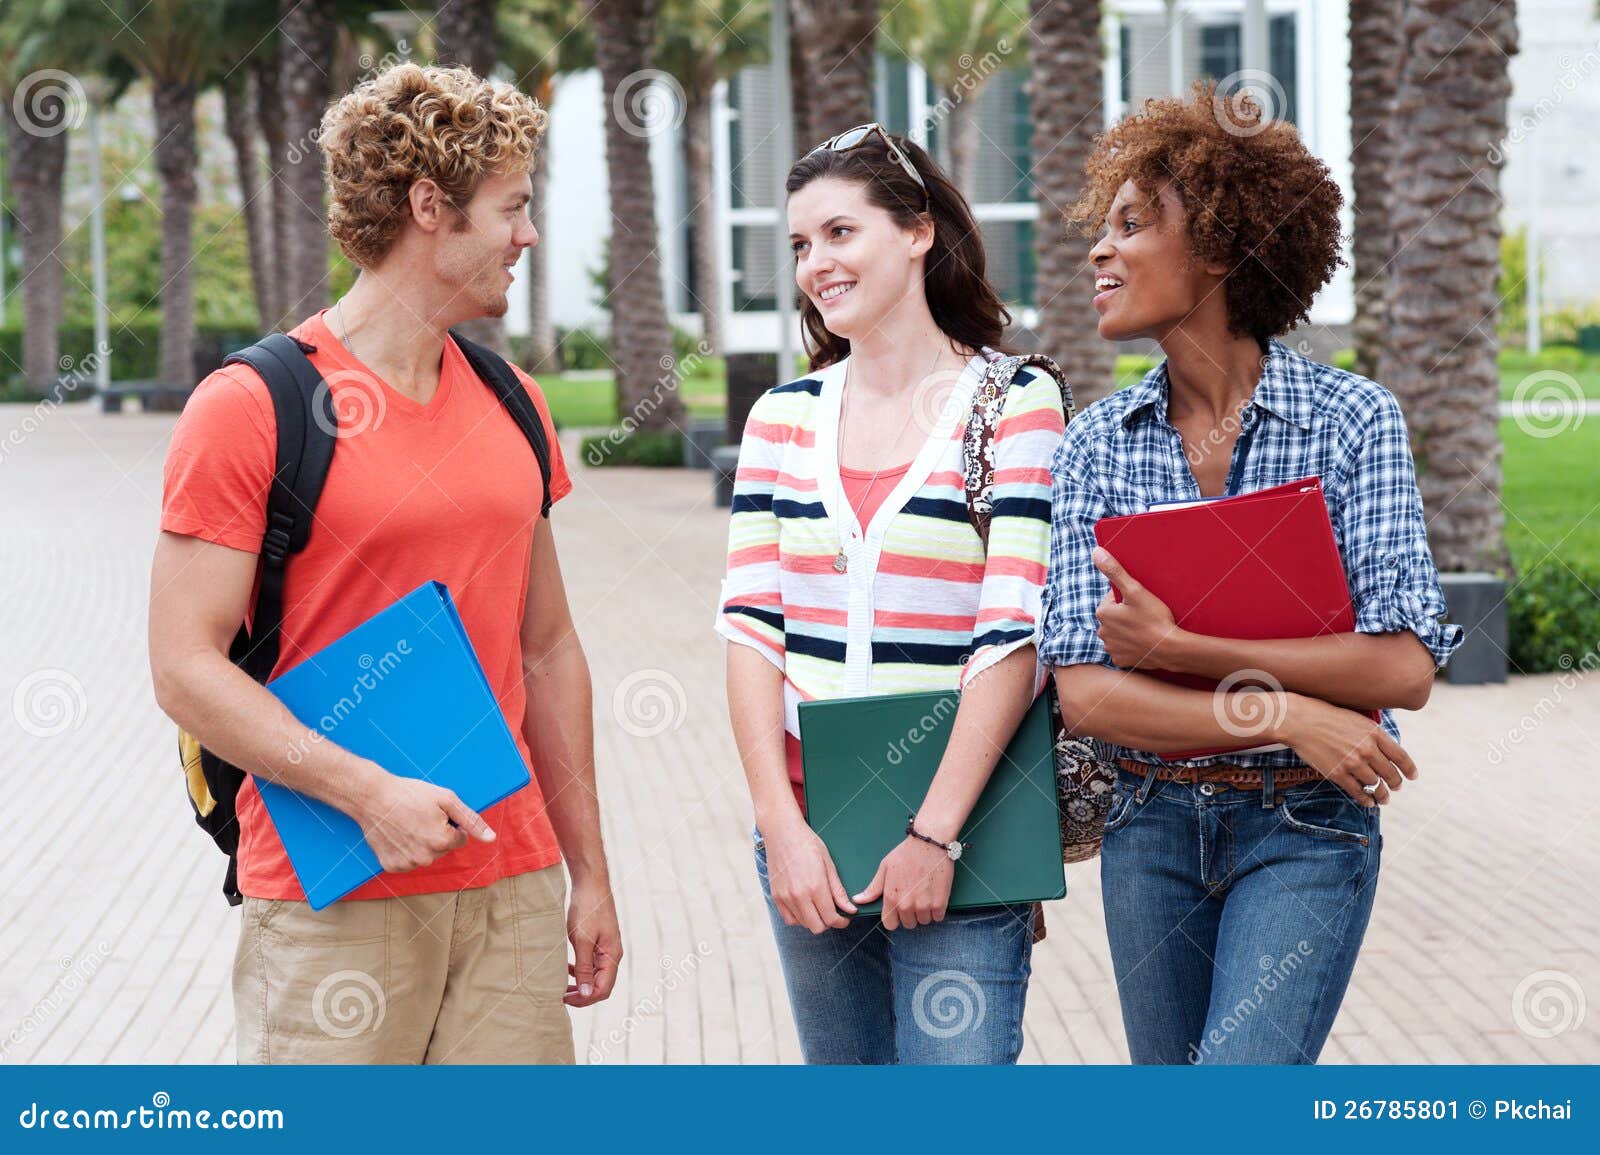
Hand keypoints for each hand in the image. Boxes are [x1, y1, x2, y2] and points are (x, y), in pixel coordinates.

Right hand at [356, 770, 494, 872]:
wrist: (372, 797)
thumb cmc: (409, 794)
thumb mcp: (446, 799)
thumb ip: (471, 820)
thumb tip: (491, 838)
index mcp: (442, 842)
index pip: (460, 838)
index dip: (450, 823)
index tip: (434, 813)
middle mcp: (426, 858)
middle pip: (443, 848)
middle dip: (437, 834)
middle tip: (420, 816)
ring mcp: (407, 864)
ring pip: (426, 855)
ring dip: (421, 843)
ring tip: (407, 824)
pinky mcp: (391, 866)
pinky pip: (407, 861)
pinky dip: (404, 850)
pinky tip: (397, 835)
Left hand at [565, 875, 621, 1006]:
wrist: (591, 882)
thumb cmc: (587, 909)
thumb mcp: (582, 941)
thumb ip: (584, 968)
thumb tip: (587, 995)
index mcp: (612, 956)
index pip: (603, 990)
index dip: (584, 999)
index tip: (564, 999)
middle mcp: (612, 954)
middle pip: (601, 985)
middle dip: (582, 994)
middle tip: (560, 995)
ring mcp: (606, 947)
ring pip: (595, 975)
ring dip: (580, 983)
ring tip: (560, 986)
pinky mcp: (599, 940)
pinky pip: (592, 963)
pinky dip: (580, 970)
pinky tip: (567, 968)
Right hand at [763, 816, 856, 933]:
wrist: (782, 832)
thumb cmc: (807, 844)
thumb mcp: (828, 864)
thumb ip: (838, 890)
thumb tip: (850, 909)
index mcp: (815, 886)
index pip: (831, 918)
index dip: (841, 922)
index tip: (845, 917)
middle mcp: (799, 895)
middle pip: (817, 927)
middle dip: (829, 923)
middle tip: (833, 912)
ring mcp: (785, 897)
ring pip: (803, 924)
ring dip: (814, 920)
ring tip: (819, 906)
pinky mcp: (776, 896)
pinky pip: (789, 919)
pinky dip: (799, 918)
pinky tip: (805, 907)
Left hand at [852, 836, 955, 929]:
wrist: (929, 843)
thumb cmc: (906, 853)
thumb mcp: (885, 868)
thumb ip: (873, 888)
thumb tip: (858, 900)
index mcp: (891, 898)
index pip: (890, 924)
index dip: (894, 918)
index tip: (899, 910)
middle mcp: (906, 905)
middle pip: (908, 924)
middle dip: (910, 914)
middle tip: (914, 896)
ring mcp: (924, 905)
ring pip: (924, 921)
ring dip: (925, 912)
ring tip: (925, 894)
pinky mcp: (940, 903)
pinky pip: (938, 917)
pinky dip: (938, 909)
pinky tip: (935, 895)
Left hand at [1092, 547, 1182, 669]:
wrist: (1170, 648)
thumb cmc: (1154, 618)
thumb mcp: (1135, 590)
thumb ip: (1115, 571)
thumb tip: (1096, 552)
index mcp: (1102, 613)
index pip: (1112, 599)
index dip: (1128, 598)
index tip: (1141, 603)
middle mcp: (1102, 631)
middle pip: (1115, 616)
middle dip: (1126, 614)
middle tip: (1145, 615)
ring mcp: (1111, 648)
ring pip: (1118, 632)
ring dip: (1128, 630)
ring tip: (1146, 628)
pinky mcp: (1120, 660)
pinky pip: (1124, 649)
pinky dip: (1132, 646)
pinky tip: (1143, 642)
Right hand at [1273, 694, 1416, 805]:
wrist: (1299, 720)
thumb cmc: (1326, 715)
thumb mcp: (1356, 718)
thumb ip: (1373, 734)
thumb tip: (1386, 751)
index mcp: (1374, 733)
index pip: (1401, 757)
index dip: (1409, 769)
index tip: (1412, 776)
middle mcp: (1367, 749)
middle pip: (1391, 774)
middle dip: (1396, 784)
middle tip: (1396, 787)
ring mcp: (1352, 762)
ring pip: (1376, 785)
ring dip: (1382, 794)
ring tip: (1384, 798)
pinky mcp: (1337, 774)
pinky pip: (1358, 792)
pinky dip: (1366, 799)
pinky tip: (1369, 802)